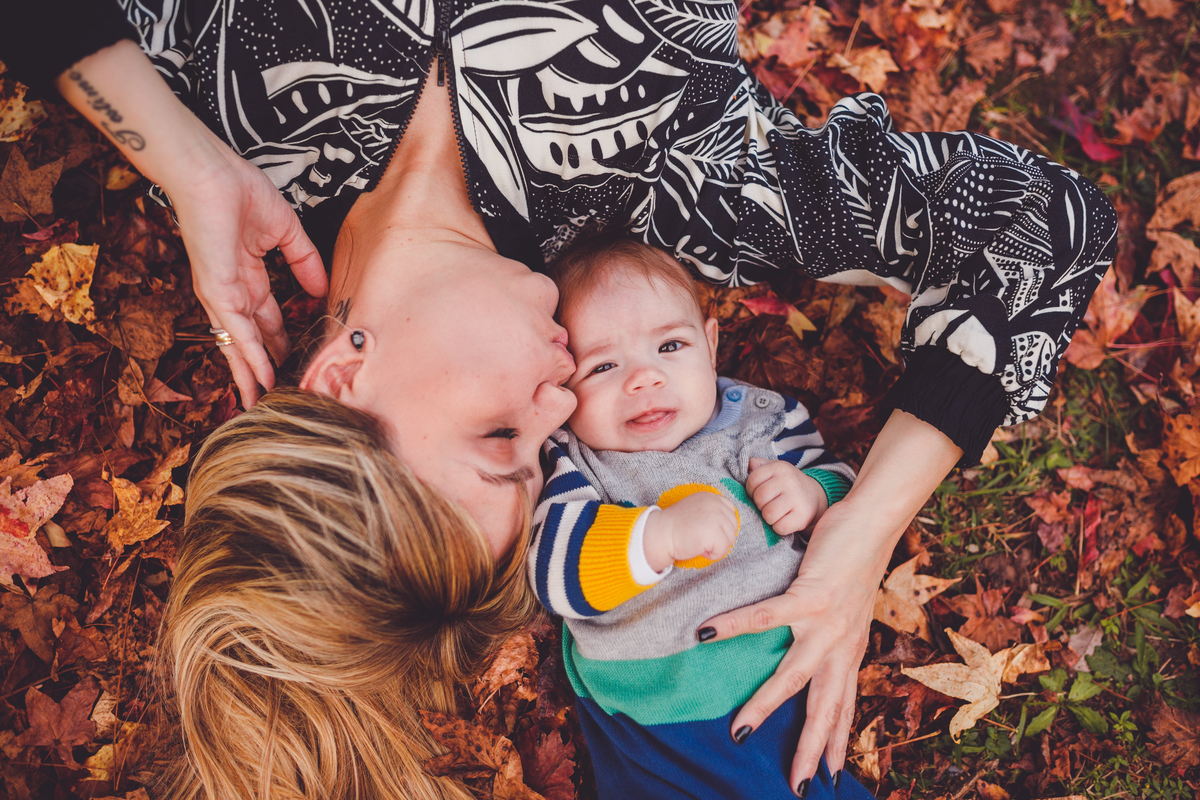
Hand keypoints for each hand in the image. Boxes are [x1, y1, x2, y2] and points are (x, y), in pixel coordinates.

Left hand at [56, 40, 328, 406]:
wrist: (211, 172)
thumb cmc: (241, 190)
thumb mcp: (286, 231)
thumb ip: (304, 261)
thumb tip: (323, 288)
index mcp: (247, 275)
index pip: (266, 317)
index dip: (280, 340)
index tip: (295, 360)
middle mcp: (232, 290)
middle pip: (249, 338)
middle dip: (263, 366)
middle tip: (277, 394)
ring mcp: (222, 292)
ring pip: (238, 342)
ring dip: (250, 373)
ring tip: (260, 401)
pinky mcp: (216, 290)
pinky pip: (236, 330)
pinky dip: (248, 355)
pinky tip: (260, 376)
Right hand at [643, 492, 738, 571]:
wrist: (661, 534)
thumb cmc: (676, 526)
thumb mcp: (696, 508)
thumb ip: (712, 511)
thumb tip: (728, 525)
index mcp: (711, 497)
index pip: (730, 511)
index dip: (721, 525)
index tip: (705, 529)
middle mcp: (715, 504)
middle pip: (732, 527)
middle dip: (719, 537)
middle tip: (700, 537)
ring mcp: (716, 517)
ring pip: (729, 540)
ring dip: (716, 546)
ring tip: (699, 542)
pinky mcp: (713, 533)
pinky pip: (723, 550)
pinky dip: (712, 555)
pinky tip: (699, 548)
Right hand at [695, 411, 962, 790]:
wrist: (872, 523)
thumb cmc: (854, 558)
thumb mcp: (848, 606)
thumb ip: (832, 628)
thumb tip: (809, 640)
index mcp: (849, 648)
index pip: (842, 705)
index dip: (835, 741)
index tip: (827, 774)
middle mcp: (842, 643)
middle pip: (823, 706)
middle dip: (811, 748)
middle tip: (798, 784)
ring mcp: (828, 622)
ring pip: (793, 675)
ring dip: (766, 704)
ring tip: (740, 728)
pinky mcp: (811, 594)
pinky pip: (766, 615)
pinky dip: (735, 625)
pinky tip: (708, 632)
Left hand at [745, 458, 826, 535]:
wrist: (814, 495)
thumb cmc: (786, 483)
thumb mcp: (774, 469)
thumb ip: (758, 465)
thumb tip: (747, 466)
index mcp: (779, 468)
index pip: (753, 480)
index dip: (751, 490)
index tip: (758, 493)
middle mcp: (788, 481)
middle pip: (759, 498)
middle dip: (759, 505)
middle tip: (767, 504)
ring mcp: (796, 499)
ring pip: (768, 514)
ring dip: (768, 517)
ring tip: (774, 513)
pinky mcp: (802, 516)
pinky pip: (780, 527)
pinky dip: (778, 528)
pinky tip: (783, 521)